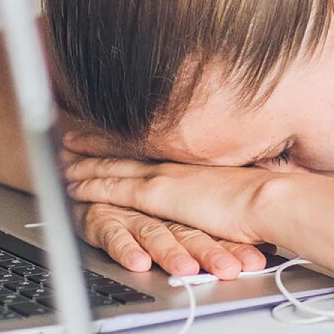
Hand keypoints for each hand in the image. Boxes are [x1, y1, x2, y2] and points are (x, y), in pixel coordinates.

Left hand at [58, 129, 267, 278]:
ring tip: (63, 158)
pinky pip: (112, 188)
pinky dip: (90, 184)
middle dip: (97, 143)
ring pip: (112, 166)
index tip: (112, 133)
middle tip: (74, 137)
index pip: (152, 146)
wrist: (269, 199)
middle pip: (126, 150)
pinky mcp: (154, 195)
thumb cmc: (267, 197)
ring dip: (85, 162)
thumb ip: (228, 186)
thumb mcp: (244, 185)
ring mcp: (162, 176)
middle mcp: (174, 163)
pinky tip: (72, 184)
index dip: (129, 140)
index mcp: (193, 161)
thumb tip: (234, 191)